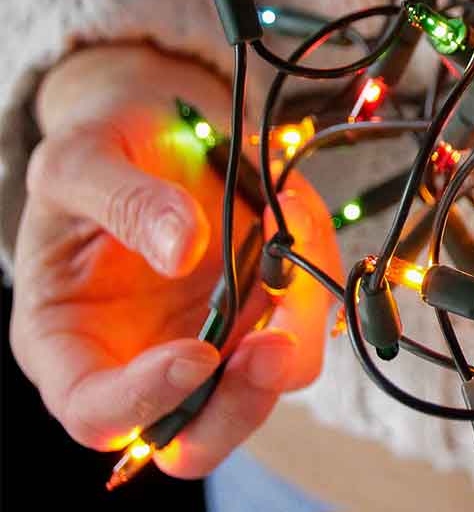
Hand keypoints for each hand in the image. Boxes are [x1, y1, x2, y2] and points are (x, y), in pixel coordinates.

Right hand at [10, 44, 339, 477]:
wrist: (158, 126)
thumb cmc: (101, 150)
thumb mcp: (80, 160)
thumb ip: (124, 202)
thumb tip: (182, 249)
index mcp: (69, 345)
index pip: (98, 415)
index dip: (146, 402)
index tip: (195, 354)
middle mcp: (144, 360)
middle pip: (197, 438)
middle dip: (242, 403)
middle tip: (274, 344)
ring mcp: (213, 339)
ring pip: (271, 381)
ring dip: (298, 321)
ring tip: (291, 222)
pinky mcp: (265, 310)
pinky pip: (307, 318)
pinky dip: (315, 273)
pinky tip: (297, 212)